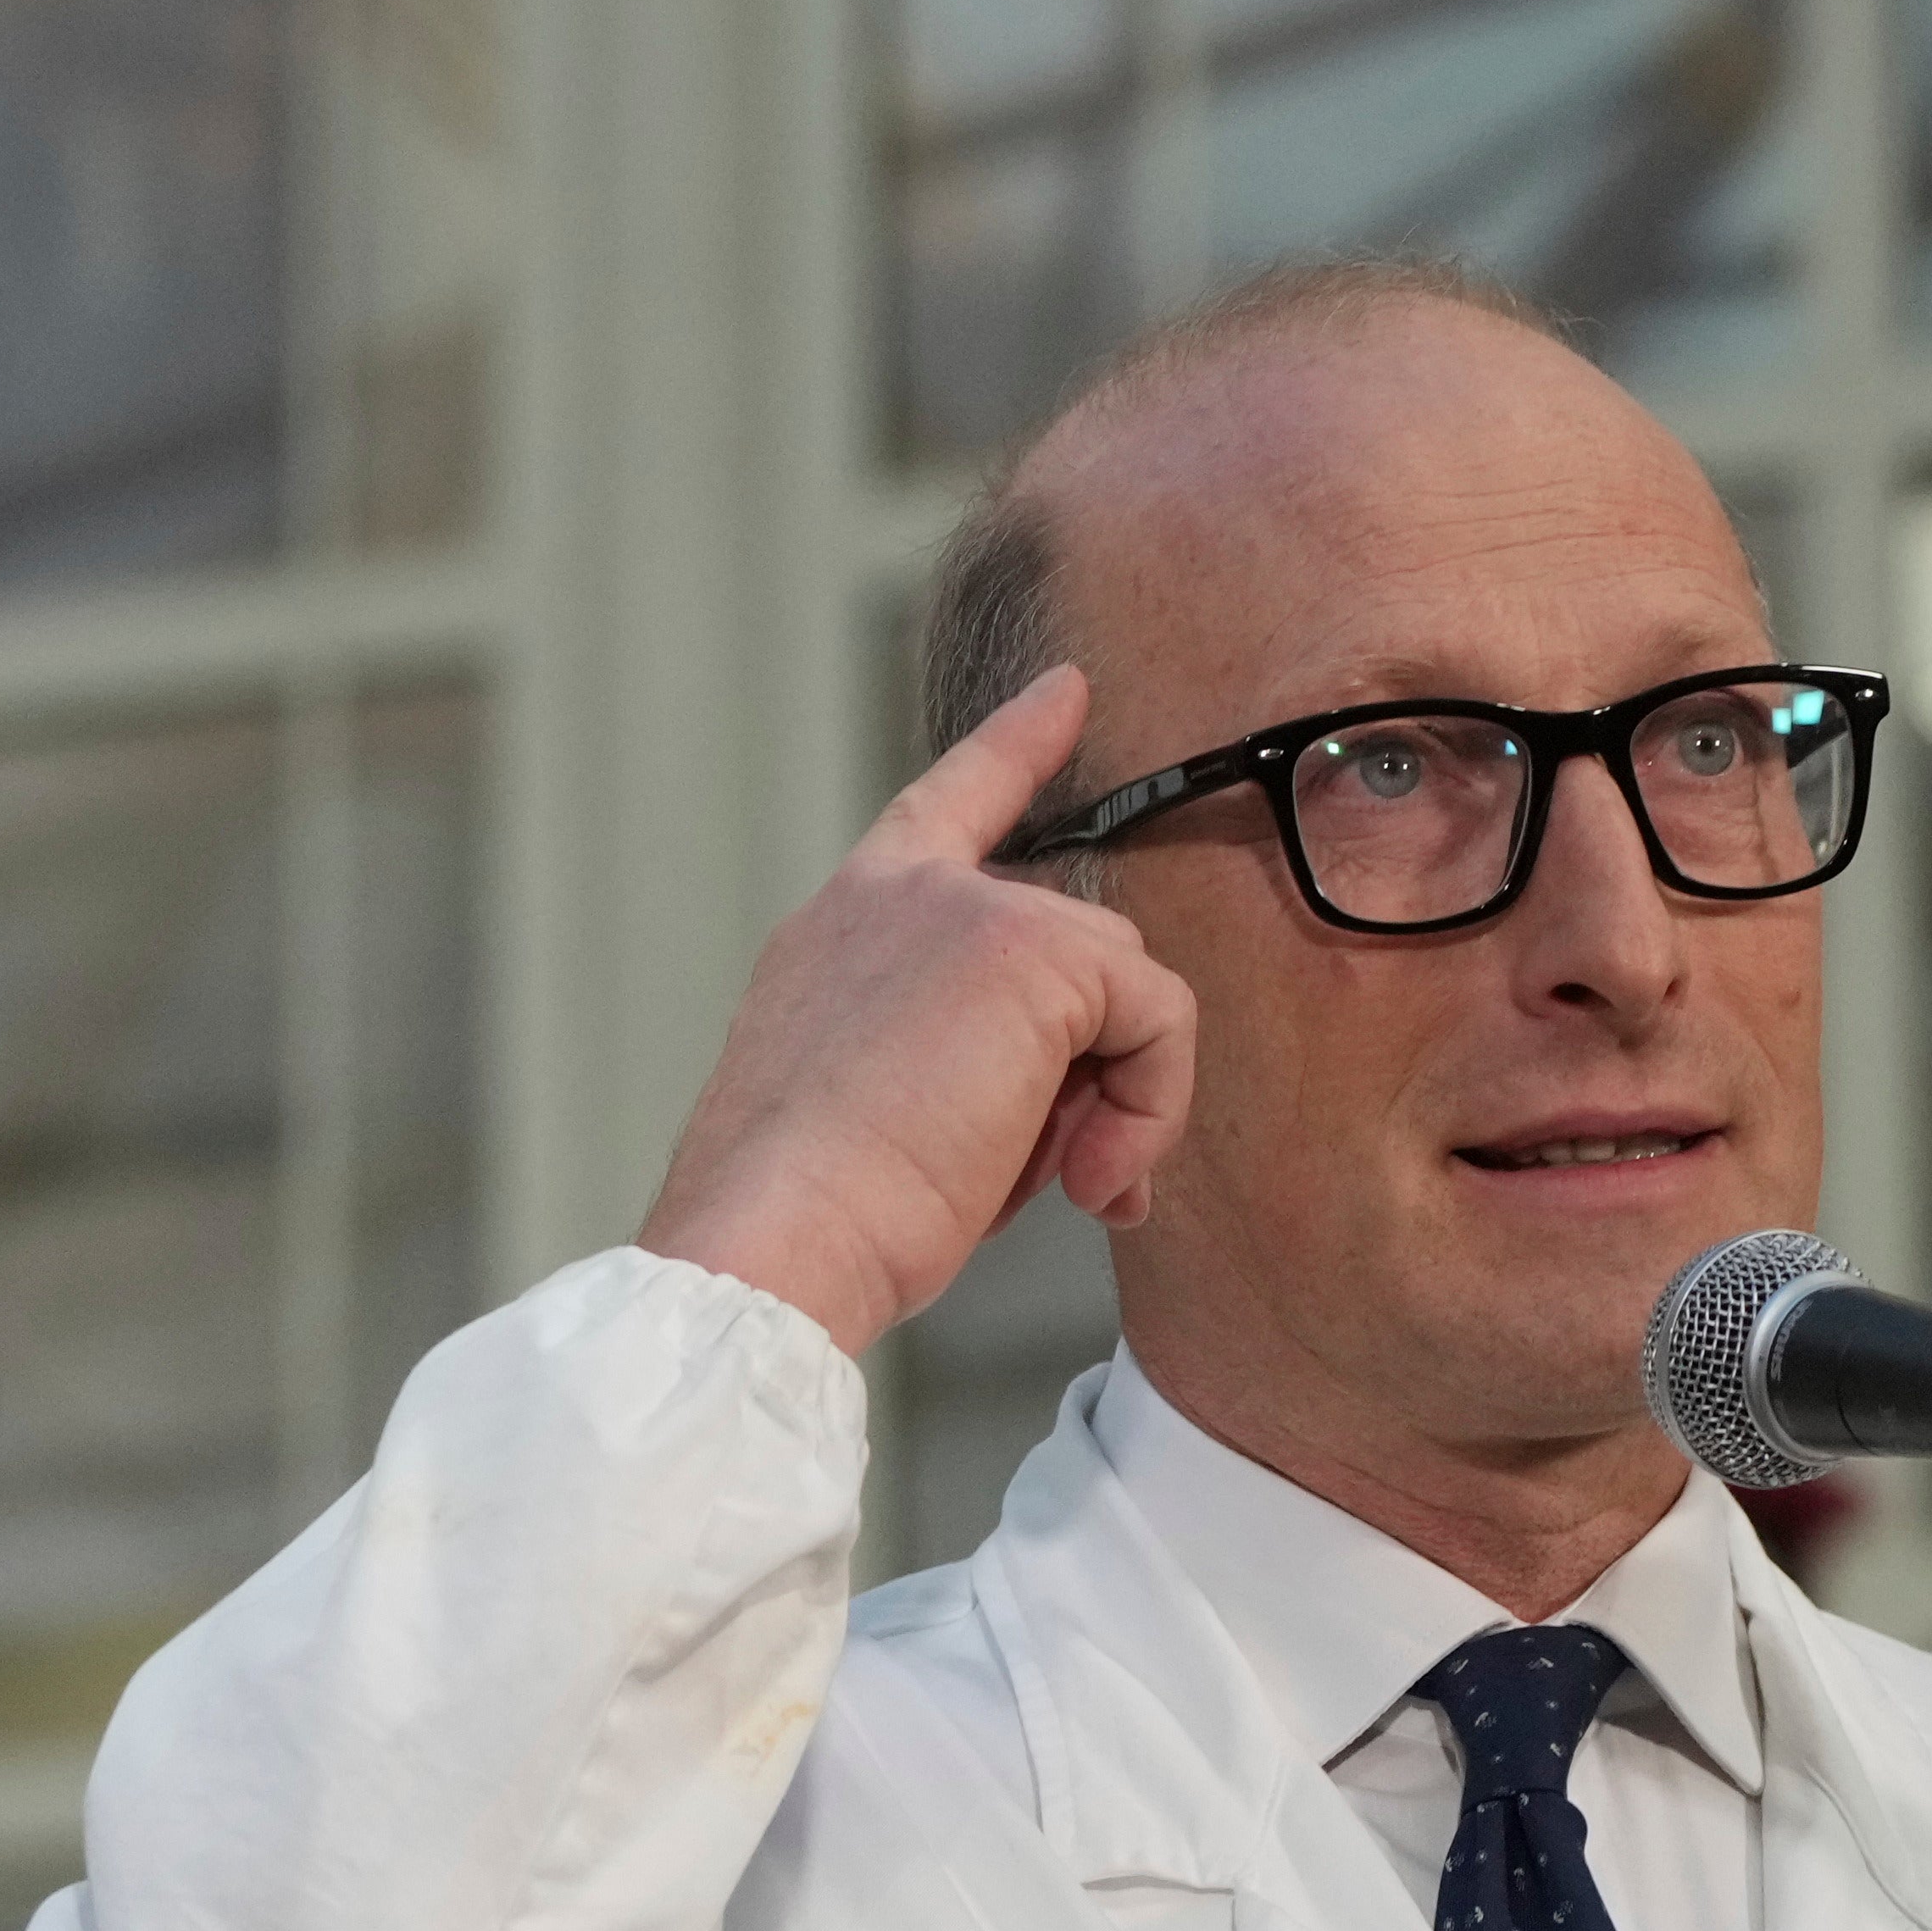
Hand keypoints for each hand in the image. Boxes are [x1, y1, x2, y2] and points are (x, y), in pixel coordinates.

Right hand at [634, 669, 1200, 1353]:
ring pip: (1123, 989)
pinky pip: (1158, 1022)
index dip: (1010, 746)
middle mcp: (898, 898)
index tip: (1064, 693)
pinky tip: (1087, 1179)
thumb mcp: (873, 1111)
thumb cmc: (807, 1216)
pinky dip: (1149, 1110)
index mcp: (840, 929)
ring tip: (1059, 1185)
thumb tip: (1081, 1095)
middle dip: (1088, 1068)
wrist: (773, 1237)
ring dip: (1118, 1100)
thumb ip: (962, 1056)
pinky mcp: (1033, 953)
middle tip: (1061, 1176)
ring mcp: (966, 911)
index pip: (940, 810)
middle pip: (1070, 946)